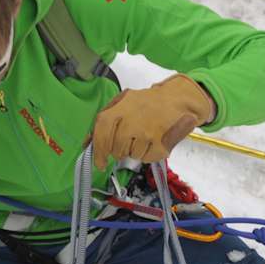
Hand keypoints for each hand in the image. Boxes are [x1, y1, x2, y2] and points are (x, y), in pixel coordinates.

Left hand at [91, 74, 213, 168]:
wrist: (176, 100)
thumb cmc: (146, 103)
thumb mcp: (122, 103)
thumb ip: (104, 121)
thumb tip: (87, 143)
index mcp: (121, 108)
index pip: (102, 131)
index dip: (98, 150)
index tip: (99, 163)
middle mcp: (133, 121)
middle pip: (117, 149)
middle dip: (119, 151)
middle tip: (127, 142)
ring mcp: (148, 134)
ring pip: (132, 156)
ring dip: (135, 151)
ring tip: (143, 137)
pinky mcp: (161, 144)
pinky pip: (147, 158)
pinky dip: (148, 154)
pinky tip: (153, 141)